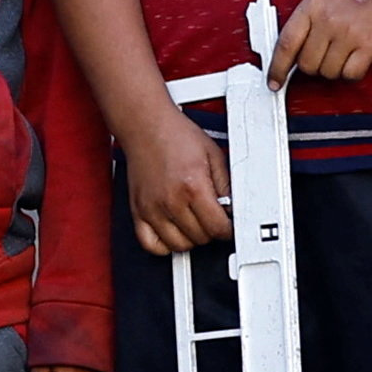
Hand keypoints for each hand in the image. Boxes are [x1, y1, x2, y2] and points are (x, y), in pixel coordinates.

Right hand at [122, 109, 233, 257]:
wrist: (146, 126)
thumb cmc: (176, 136)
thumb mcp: (213, 155)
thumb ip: (226, 185)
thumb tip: (232, 208)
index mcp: (193, 186)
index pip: (218, 227)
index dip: (228, 229)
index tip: (228, 224)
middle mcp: (171, 201)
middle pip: (200, 238)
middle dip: (210, 230)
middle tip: (211, 217)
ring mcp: (153, 209)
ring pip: (179, 246)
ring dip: (190, 238)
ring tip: (194, 223)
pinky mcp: (138, 212)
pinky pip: (151, 245)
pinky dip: (164, 245)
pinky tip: (173, 232)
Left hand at [273, 0, 371, 79]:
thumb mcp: (325, 0)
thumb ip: (305, 26)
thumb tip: (288, 59)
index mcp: (311, 5)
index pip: (285, 44)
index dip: (277, 68)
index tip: (274, 82)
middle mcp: (328, 18)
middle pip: (307, 65)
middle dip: (316, 65)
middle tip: (330, 51)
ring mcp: (348, 31)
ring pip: (328, 72)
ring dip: (337, 68)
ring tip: (348, 48)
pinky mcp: (369, 45)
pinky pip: (350, 75)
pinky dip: (354, 72)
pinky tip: (359, 56)